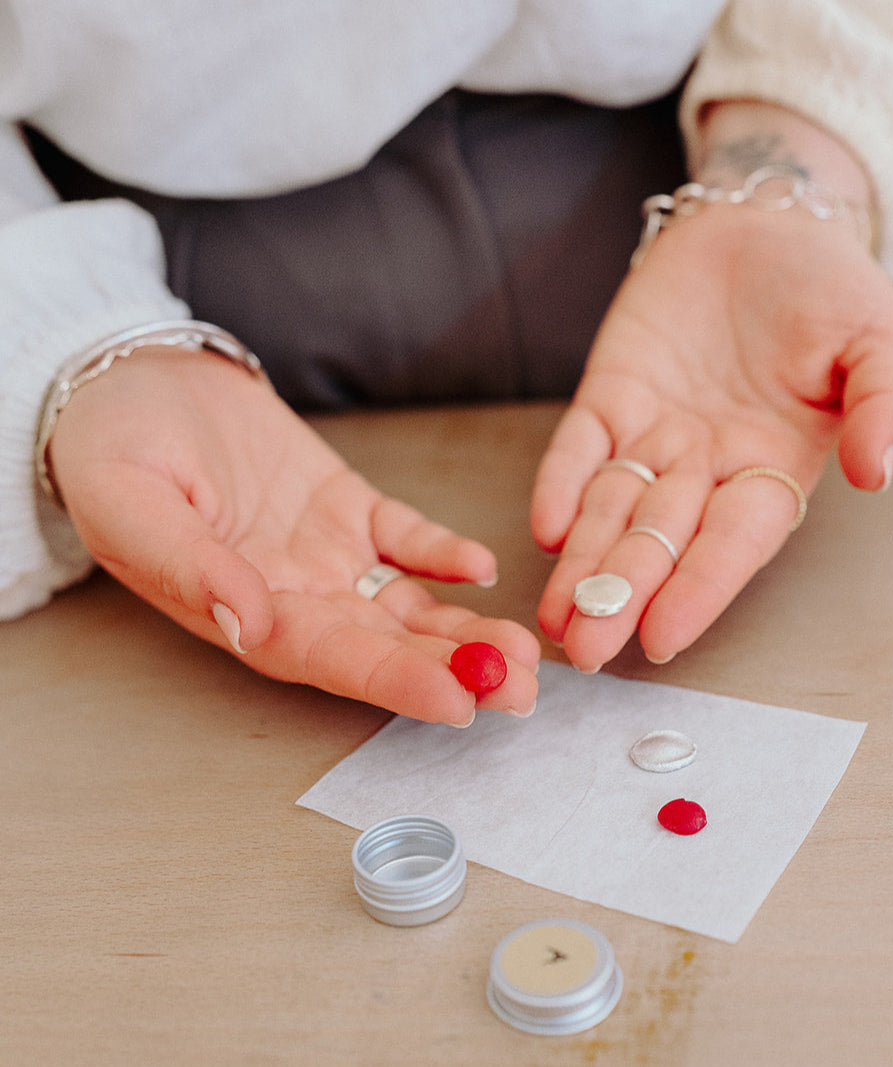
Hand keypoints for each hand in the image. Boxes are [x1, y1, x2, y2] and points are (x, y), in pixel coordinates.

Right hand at [48, 346, 538, 723]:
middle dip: (455, 669)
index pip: (331, 661)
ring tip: (523, 649)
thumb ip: (192, 567)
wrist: (139, 383)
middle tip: (522, 690)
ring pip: (408, 605)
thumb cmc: (117, 447)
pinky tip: (481, 566)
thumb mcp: (132, 504)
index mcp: (245, 613)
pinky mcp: (349, 509)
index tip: (458, 703)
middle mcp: (298, 598)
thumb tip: (245, 624)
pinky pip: (404, 538)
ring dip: (466, 627)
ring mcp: (329, 556)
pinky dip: (444, 553)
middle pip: (386, 647)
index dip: (395, 683)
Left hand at [531, 199, 892, 671]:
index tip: (663, 637)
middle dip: (622, 594)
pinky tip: (545, 527)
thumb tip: (875, 472)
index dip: (700, 588)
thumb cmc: (828, 284)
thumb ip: (883, 403)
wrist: (761, 220)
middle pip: (661, 540)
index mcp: (775, 464)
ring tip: (553, 617)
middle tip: (584, 651)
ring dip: (582, 562)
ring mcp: (655, 433)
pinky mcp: (611, 397)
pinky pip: (581, 448)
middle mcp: (708, 464)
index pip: (733, 540)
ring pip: (614, 509)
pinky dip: (562, 484)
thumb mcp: (878, 336)